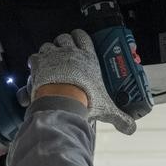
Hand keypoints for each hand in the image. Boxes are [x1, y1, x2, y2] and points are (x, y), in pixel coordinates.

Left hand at [17, 29, 135, 134]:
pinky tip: (37, 71)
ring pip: (48, 45)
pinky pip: (34, 57)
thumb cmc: (84, 100)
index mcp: (88, 58)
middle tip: (63, 56)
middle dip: (62, 44)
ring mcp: (53, 56)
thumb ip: (119, 118)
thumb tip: (131, 128)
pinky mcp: (39, 62)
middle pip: (64, 38)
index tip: (77, 43)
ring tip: (50, 65)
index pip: (83, 37)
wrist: (62, 101)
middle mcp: (70, 53)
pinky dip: (34, 63)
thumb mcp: (106, 109)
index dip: (79, 37)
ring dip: (48, 53)